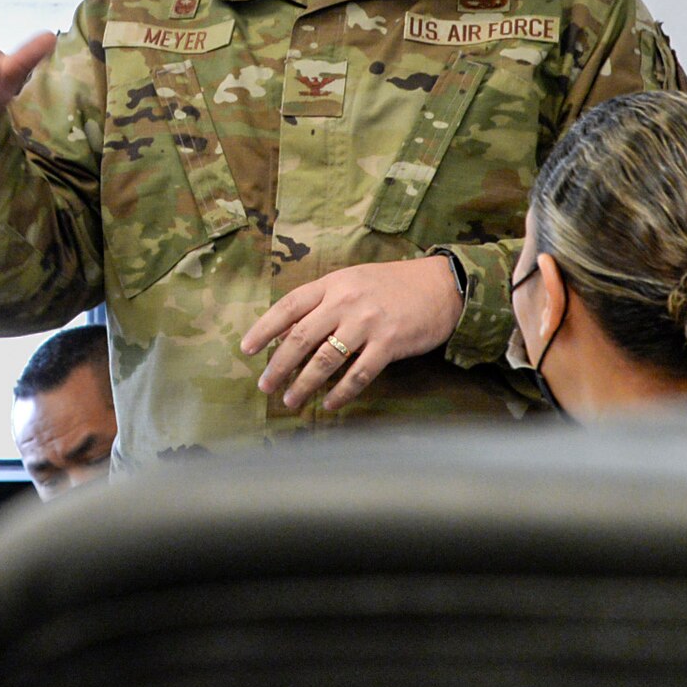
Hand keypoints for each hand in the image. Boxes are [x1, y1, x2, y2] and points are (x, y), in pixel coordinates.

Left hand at [240, 257, 464, 410]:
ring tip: (290, 401)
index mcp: (333, 283)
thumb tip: (288, 333)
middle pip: (301, 337)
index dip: (264, 329)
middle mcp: (346, 301)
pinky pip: (358, 374)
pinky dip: (341, 392)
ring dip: (304, 384)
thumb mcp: (353, 282)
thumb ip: (323, 303)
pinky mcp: (389, 344)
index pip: (288, 306)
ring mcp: (367, 323)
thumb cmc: (393, 284)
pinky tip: (329, 404)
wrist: (441, 285)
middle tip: (265, 386)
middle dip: (278, 365)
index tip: (246, 349)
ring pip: (325, 360)